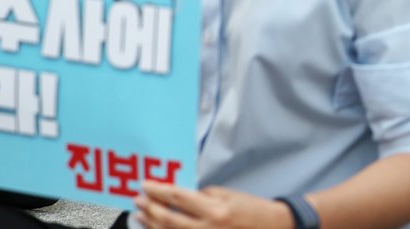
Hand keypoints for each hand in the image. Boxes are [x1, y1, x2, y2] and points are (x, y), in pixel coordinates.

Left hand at [137, 183, 292, 228]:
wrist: (272, 227)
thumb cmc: (251, 209)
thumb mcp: (226, 195)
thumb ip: (202, 197)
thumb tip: (178, 197)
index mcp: (214, 210)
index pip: (178, 197)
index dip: (158, 191)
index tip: (145, 185)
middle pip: (169, 219)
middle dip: (150, 209)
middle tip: (137, 200)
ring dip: (153, 224)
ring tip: (141, 215)